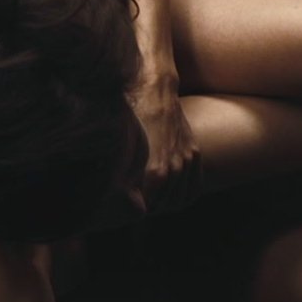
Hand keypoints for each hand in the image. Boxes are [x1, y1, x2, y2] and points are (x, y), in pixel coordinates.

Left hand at [131, 76, 199, 214]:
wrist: (155, 89)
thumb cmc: (131, 115)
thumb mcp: (121, 145)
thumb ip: (119, 172)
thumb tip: (106, 192)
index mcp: (154, 169)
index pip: (147, 205)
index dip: (136, 211)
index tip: (126, 210)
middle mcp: (174, 166)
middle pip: (163, 204)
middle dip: (149, 209)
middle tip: (135, 210)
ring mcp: (186, 159)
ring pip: (180, 198)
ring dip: (165, 205)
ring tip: (150, 205)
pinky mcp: (193, 151)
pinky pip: (195, 186)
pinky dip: (184, 197)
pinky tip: (173, 200)